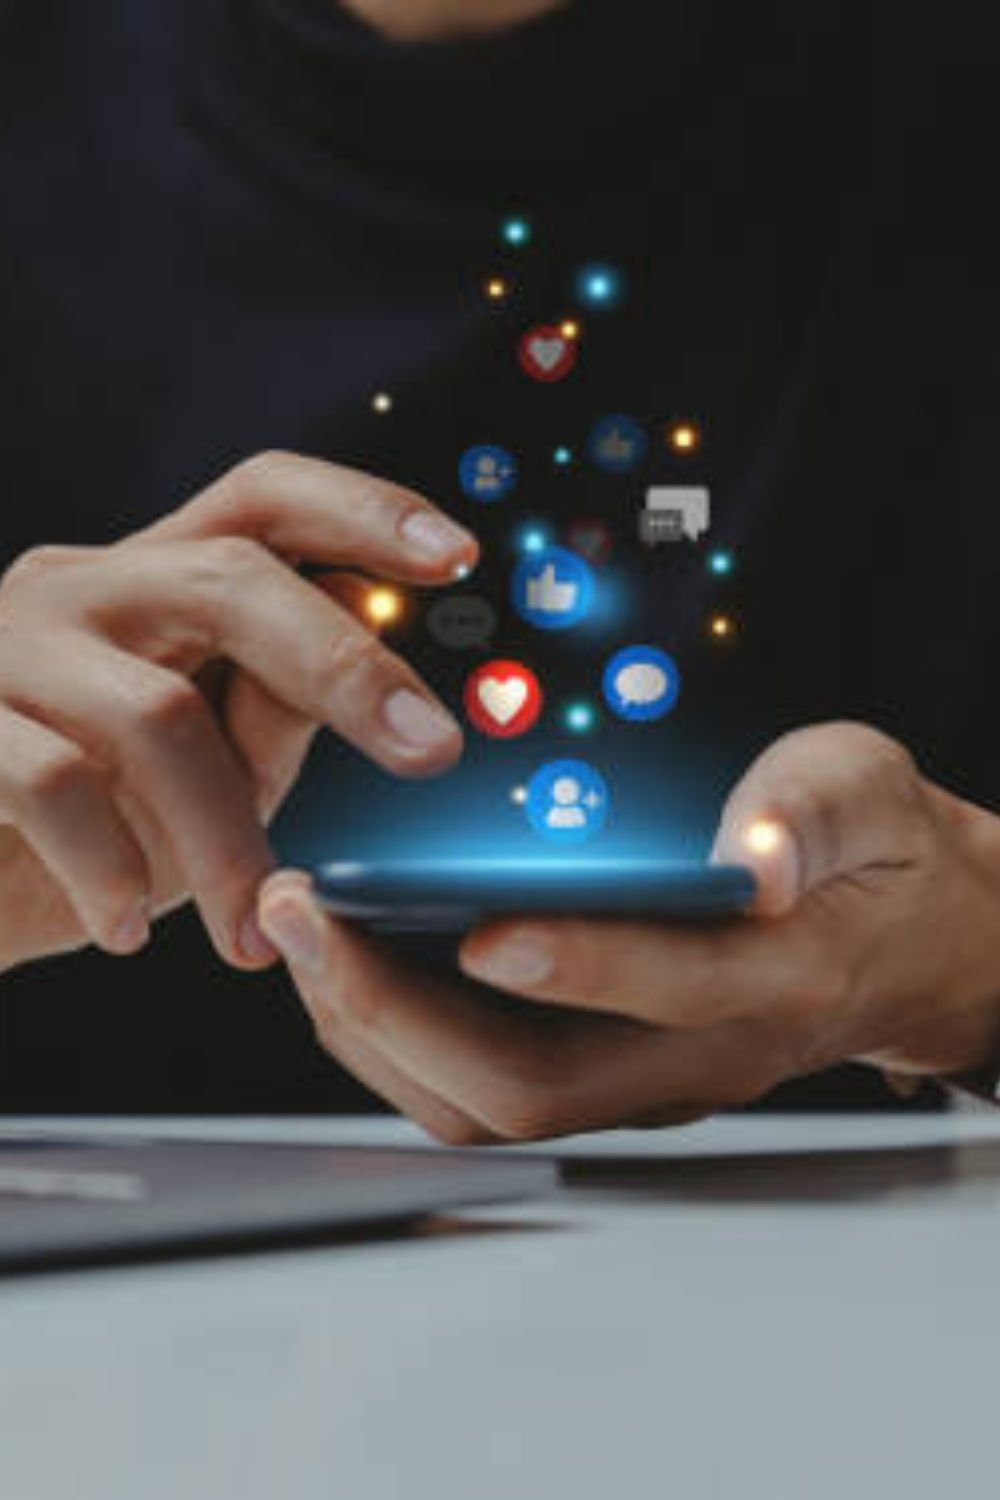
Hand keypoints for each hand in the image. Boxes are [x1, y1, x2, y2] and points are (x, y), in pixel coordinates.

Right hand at [0, 452, 476, 972]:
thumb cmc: (83, 823)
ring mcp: (4, 644)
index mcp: (151, 582)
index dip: (363, 511)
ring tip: (248, 930)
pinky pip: (52, 783)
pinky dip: (108, 868)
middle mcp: (81, 586)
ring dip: (224, 838)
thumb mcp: (203, 769)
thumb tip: (368, 618)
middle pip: (230, 577)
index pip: (263, 501)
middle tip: (431, 752)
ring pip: (156, 712)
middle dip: (346, 665)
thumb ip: (274, 705)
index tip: (459, 552)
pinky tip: (125, 927)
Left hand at [259, 723, 999, 1142]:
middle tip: (304, 915)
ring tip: (300, 933)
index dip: (574, 965)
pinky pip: (480, 1087)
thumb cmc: (878, 860)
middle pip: (532, 1086)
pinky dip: (396, 1037)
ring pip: (486, 1103)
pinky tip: (347, 962)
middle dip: (395, 1011)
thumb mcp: (869, 793)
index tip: (470, 922)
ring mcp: (644, 1078)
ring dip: (373, 1031)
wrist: (904, 943)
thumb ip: (812, 810)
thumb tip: (755, 852)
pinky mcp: (606, 1073)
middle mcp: (697, 1054)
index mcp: (776, 979)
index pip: (669, 991)